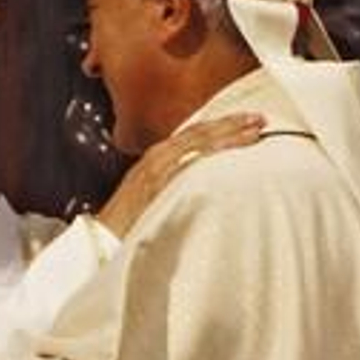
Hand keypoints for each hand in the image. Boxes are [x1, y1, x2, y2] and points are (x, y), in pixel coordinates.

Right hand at [97, 113, 265, 236]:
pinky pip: (187, 164)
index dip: (221, 125)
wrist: (99, 240)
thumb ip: (174, 184)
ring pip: (197, 143)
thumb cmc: (126, 224)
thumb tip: (201, 183)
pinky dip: (209, 154)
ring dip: (227, 135)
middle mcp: (156, 157)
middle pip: (200, 132)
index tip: (246, 121)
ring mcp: (156, 169)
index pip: (194, 134)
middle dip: (231, 124)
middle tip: (260, 118)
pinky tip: (228, 152)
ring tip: (254, 130)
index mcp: (156, 158)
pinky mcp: (156, 184)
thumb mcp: (152, 196)